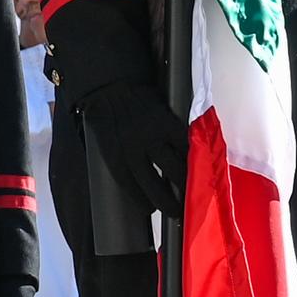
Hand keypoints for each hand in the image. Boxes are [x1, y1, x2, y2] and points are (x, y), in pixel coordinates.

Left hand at [75, 75, 191, 219]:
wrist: (111, 87)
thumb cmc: (106, 119)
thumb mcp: (102, 146)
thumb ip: (119, 164)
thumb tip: (137, 185)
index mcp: (114, 157)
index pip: (132, 189)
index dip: (144, 203)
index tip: (152, 209)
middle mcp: (133, 149)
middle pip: (155, 185)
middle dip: (169, 202)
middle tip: (178, 210)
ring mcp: (151, 135)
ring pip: (174, 168)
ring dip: (184, 182)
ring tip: (191, 190)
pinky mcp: (166, 122)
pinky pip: (184, 145)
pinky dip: (191, 155)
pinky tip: (194, 163)